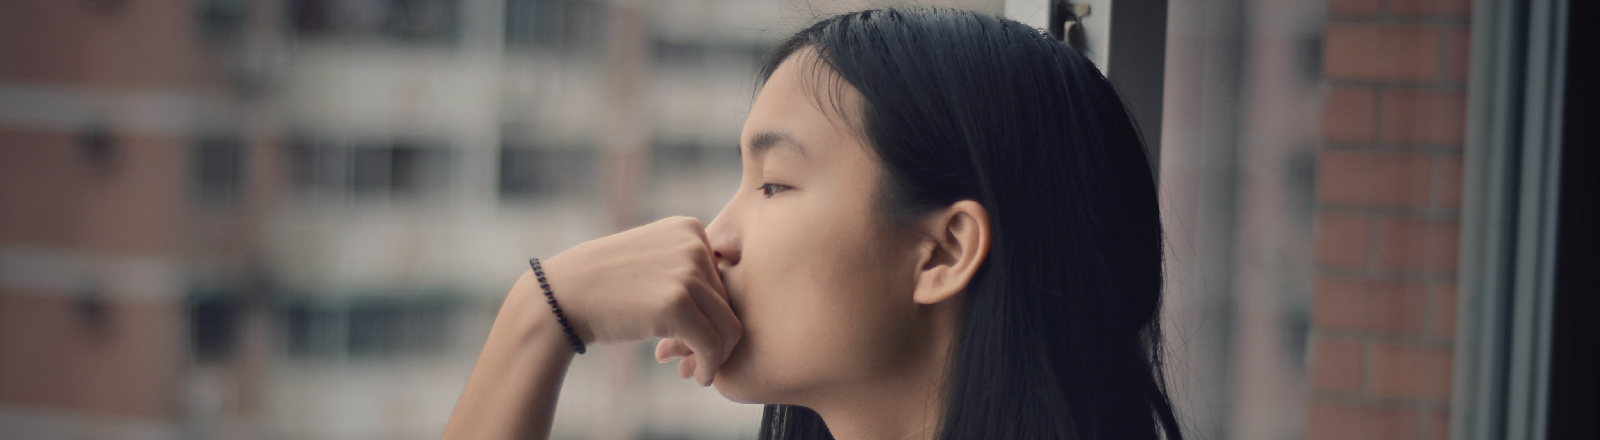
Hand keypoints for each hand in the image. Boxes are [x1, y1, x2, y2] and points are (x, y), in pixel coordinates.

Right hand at [538, 216, 740, 385]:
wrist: (562, 295)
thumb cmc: (605, 285)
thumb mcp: (652, 258)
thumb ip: (689, 270)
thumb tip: (731, 310)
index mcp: (689, 229)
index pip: (723, 279)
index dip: (712, 313)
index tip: (695, 336)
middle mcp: (694, 244)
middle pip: (729, 302)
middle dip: (714, 336)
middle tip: (693, 362)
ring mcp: (687, 272)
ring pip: (729, 325)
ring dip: (716, 355)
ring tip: (696, 371)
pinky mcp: (678, 304)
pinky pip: (712, 344)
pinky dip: (710, 366)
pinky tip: (698, 376)